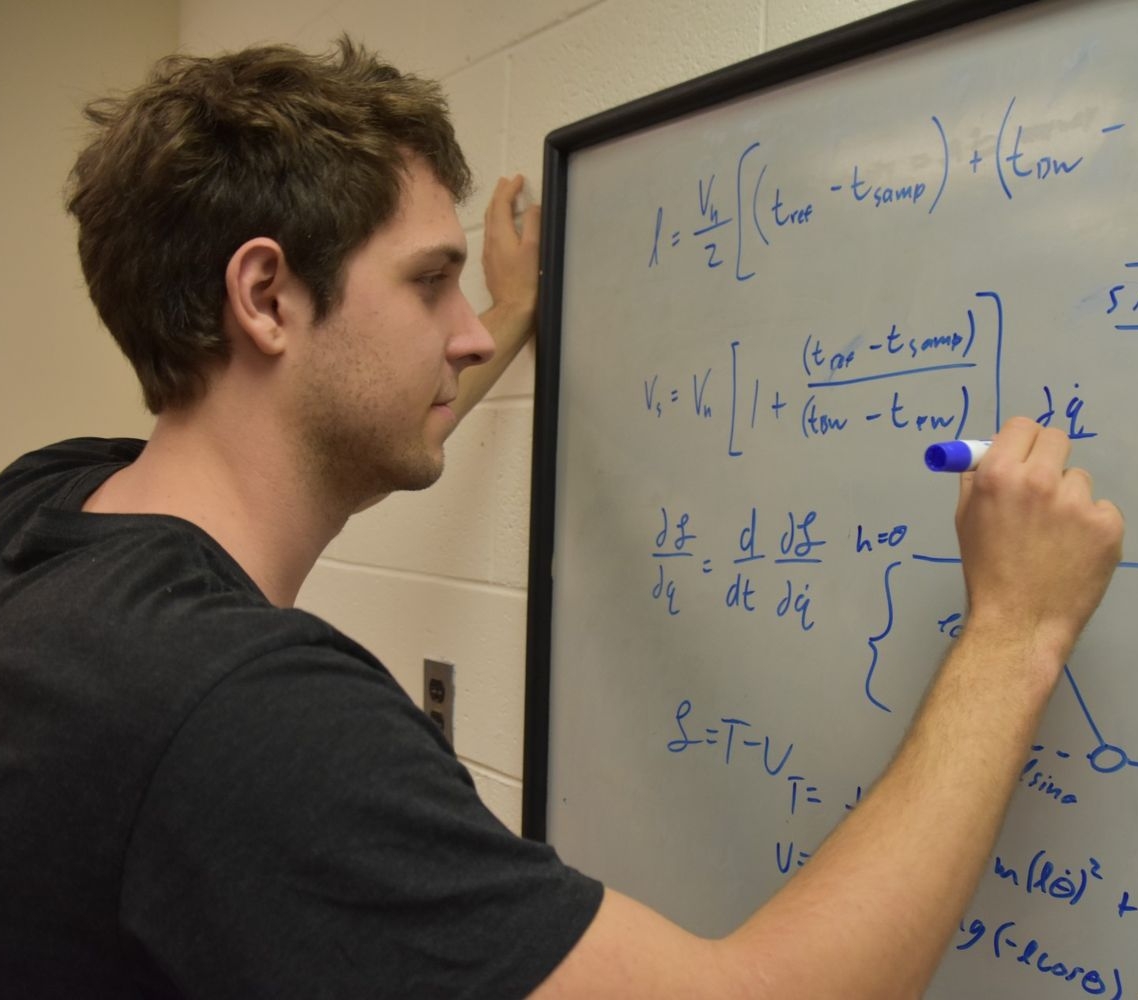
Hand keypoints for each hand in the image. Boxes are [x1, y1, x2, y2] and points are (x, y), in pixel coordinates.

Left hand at [481, 174, 539, 330]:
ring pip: (489, 222)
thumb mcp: (534, 249)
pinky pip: (491, 234)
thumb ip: (533, 224)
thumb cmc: (526, 280)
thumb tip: (532, 206)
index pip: (501, 203)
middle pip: (492, 210)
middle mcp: (490, 240)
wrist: (512, 309)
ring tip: (502, 197)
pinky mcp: (490, 262)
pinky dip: (496, 221)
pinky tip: (501, 225)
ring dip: (496, 207)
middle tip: (507, 181)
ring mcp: (488, 252)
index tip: (518, 177)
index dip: (509, 188)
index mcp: (501, 233)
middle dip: (499, 194)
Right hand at [955, 416, 1122, 673]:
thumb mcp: (966, 519)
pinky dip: (1089, 526)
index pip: (1022, 426)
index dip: (1021, 440)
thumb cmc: (988, 572)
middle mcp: (1039, 481)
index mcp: (998, 475)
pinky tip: (1072, 550)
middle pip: (1056, 439)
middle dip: (1047, 458)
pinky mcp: (1107, 525)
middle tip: (1041, 488)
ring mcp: (1077, 503)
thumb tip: (988, 450)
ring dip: (1067, 497)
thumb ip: (977, 479)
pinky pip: (1100, 509)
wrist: (1019, 621)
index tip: (1023, 453)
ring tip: (1053, 535)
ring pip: (1078, 479)